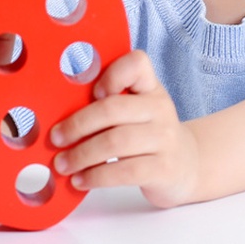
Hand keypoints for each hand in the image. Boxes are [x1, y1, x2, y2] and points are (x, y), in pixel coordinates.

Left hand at [50, 50, 198, 207]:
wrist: (188, 165)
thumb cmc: (149, 134)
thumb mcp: (137, 110)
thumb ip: (110, 104)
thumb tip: (60, 116)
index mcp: (150, 87)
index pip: (137, 63)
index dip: (112, 74)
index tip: (92, 92)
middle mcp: (160, 108)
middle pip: (113, 108)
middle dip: (78, 124)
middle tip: (56, 139)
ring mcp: (165, 138)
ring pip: (115, 142)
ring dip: (81, 154)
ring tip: (63, 164)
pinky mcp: (164, 168)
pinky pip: (124, 171)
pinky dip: (96, 176)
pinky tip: (81, 180)